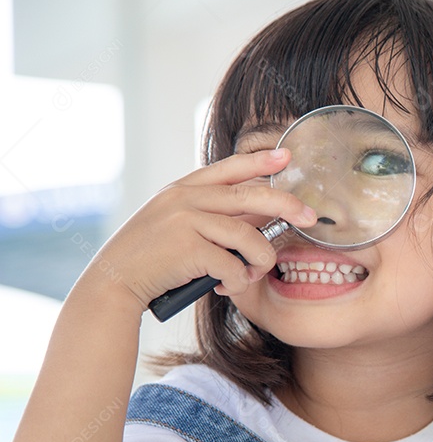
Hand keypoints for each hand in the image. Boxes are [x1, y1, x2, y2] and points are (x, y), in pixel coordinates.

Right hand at [90, 148, 317, 309]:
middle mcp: (184, 198)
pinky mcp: (187, 247)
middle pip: (251, 195)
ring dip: (259, 261)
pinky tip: (226, 286)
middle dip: (287, 204)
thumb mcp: (177, 225)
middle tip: (310, 217)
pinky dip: (238, 280)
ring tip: (250, 274)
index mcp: (182, 189)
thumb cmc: (152, 259)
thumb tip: (261, 214)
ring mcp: (185, 220)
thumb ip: (211, 216)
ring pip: (249, 236)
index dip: (260, 161)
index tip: (287, 156)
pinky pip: (234, 264)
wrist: (114, 282)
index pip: (228, 168)